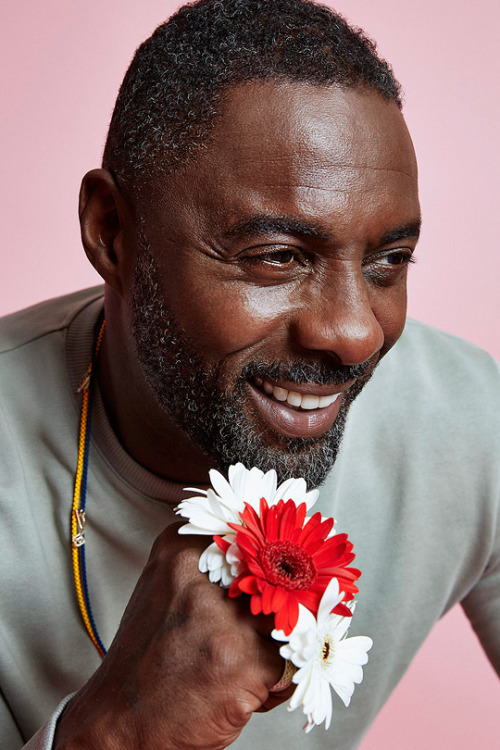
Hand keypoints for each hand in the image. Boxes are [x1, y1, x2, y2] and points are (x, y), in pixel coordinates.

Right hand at [54, 523, 291, 748]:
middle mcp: (201, 580)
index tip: (277, 575)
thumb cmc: (147, 659)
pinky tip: (236, 689)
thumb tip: (269, 553)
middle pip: (274, 579)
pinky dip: (270, 683)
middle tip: (243, 636)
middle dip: (272, 611)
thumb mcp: (167, 589)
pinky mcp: (244, 662)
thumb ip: (210, 565)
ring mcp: (223, 620)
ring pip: (285, 621)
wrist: (121, 722)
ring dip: (272, 649)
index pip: (253, 537)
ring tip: (234, 667)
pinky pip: (286, 663)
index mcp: (180, 552)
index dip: (270, 562)